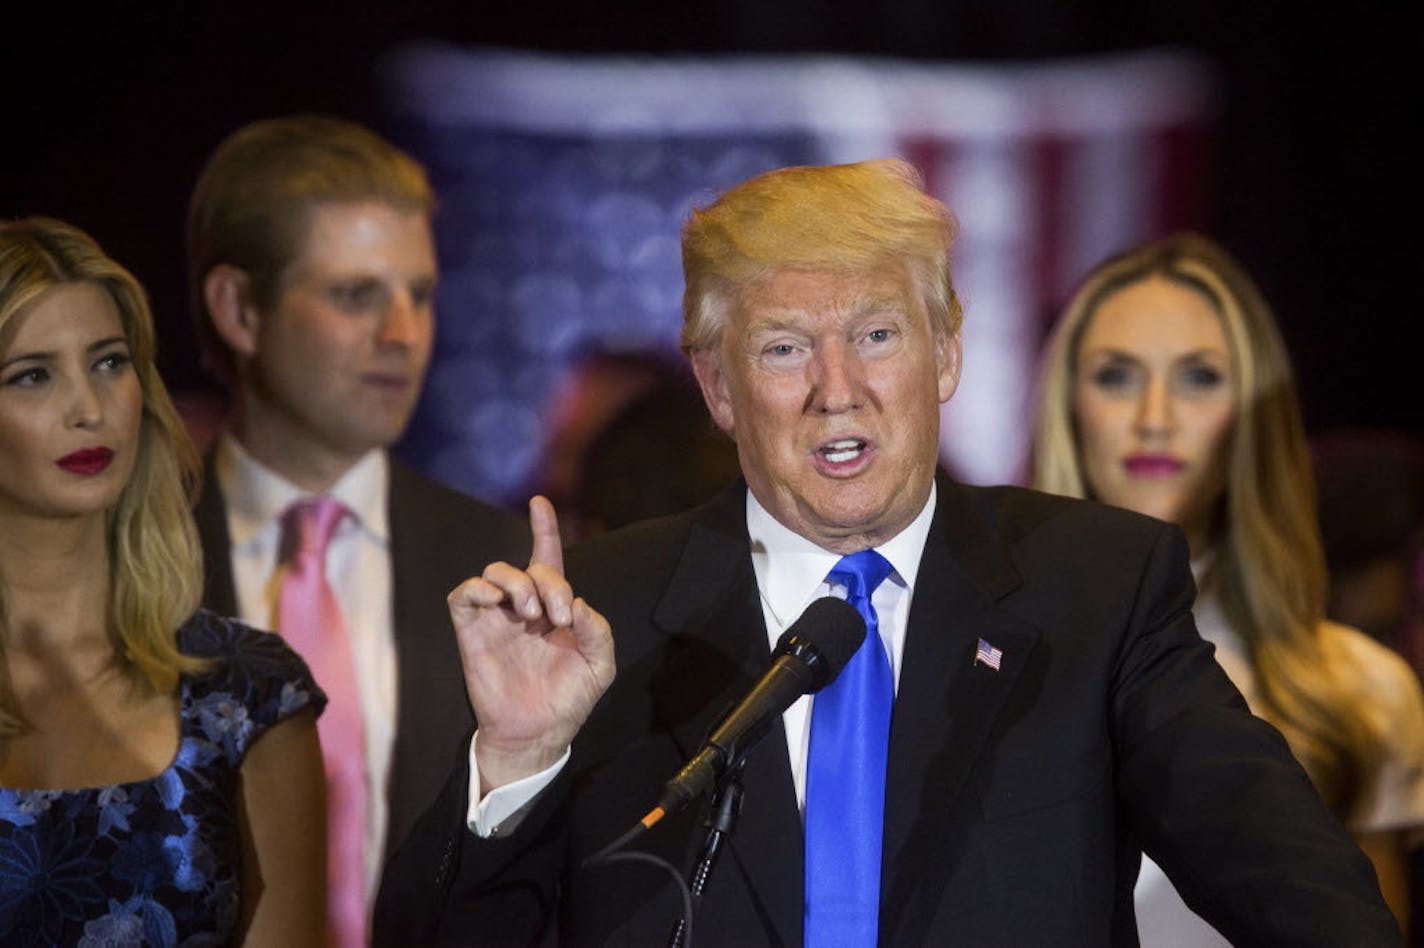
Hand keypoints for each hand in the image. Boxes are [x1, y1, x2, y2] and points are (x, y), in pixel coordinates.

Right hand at [448, 496, 614, 792]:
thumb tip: (578, 604)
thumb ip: (597, 631)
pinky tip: (497, 601)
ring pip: (495, 572)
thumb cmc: (569, 699)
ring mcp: (496, 618)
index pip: (547, 558)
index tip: (540, 502)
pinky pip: (464, 595)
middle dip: (548, 582)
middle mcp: (523, 607)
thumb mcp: (599, 665)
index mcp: (554, 608)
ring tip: (532, 614)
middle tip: (557, 616)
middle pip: (527, 567)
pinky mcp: (472, 632)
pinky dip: (478, 588)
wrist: (538, 733)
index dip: (544, 528)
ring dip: (517, 583)